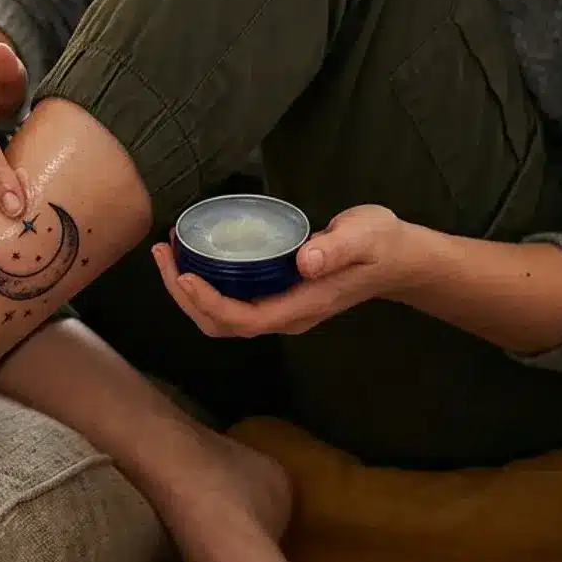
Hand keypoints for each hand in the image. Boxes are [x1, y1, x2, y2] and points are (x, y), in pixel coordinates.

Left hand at [153, 204, 421, 336]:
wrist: (399, 259)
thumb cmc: (380, 244)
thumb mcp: (363, 236)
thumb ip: (335, 248)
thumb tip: (304, 261)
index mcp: (301, 307)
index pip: (241, 318)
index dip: (206, 302)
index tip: (181, 274)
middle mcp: (285, 317)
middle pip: (221, 324)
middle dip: (184, 296)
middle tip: (162, 255)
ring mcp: (280, 310)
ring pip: (221, 318)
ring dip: (188, 292)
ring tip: (168, 254)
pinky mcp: (277, 297)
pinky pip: (230, 302)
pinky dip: (205, 285)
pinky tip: (194, 256)